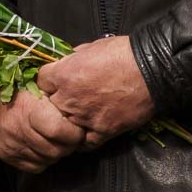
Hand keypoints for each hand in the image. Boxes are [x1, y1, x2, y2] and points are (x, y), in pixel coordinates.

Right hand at [0, 86, 86, 173]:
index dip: (74, 133)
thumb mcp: (39, 86)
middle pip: (56, 150)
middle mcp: (17, 130)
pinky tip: (43, 146)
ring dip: (57, 153)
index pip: (59, 131)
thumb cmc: (20, 89)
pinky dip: (44, 159)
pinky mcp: (6, 155)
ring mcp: (10, 145)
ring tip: (56, 140)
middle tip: (71, 137)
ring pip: (48, 160)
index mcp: (27, 109)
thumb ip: (58, 99)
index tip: (78, 129)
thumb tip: (82, 112)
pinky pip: (35, 167)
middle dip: (69, 146)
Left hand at [37, 36, 154, 142]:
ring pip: (64, 126)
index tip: (55, 80)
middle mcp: (68, 99)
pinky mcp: (102, 131)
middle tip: (67, 97)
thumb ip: (73, 58)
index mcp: (63, 75)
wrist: (151, 70)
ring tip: (77, 115)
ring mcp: (84, 118)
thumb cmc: (122, 53)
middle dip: (56, 100)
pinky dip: (83, 139)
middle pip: (49, 105)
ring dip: (68, 120)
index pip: (41, 81)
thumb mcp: (90, 47)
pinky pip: (84, 143)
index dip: (48, 80)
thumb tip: (67, 63)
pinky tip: (85, 133)